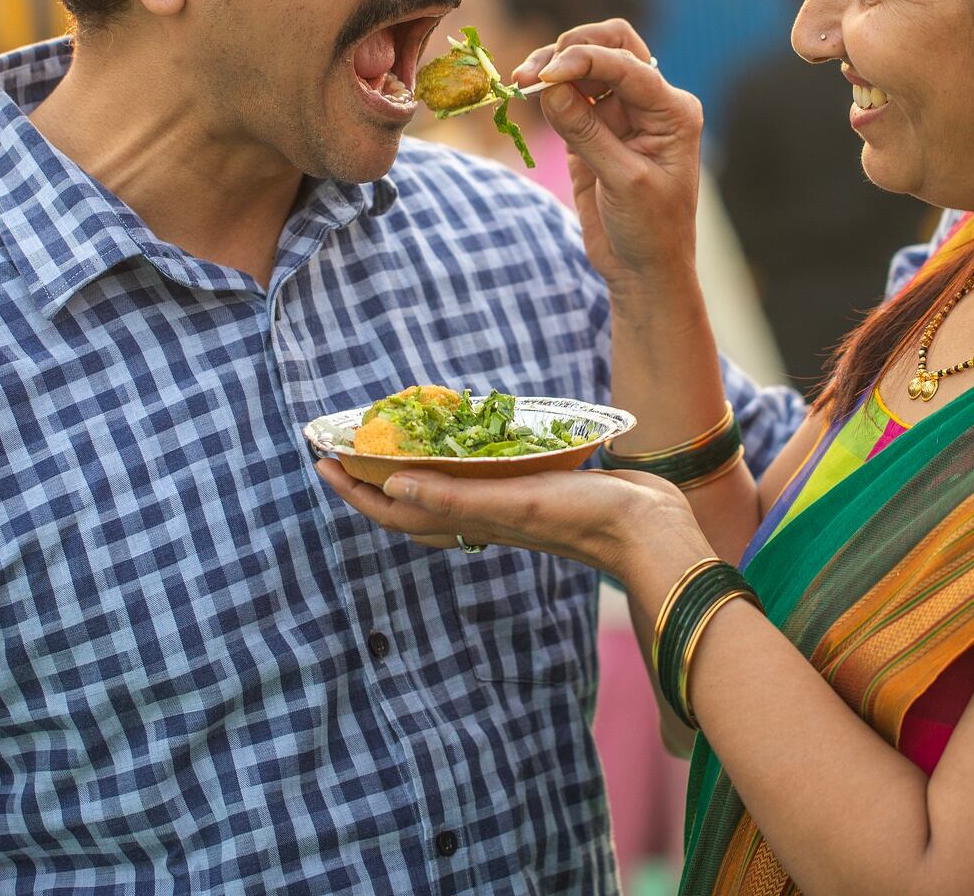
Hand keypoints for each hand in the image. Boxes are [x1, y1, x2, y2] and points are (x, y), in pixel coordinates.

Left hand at [312, 457, 706, 581]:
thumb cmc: (583, 518)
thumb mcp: (514, 504)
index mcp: (472, 523)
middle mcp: (483, 519)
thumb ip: (456, 498)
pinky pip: (477, 479)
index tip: (322, 460)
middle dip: (370, 480)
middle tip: (343, 447)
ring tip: (390, 443)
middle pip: (409, 503)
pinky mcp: (534, 491)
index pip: (394, 509)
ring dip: (409, 471)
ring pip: (441, 493)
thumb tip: (392, 485)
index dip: (355, 490)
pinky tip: (463, 444)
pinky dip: (456, 464)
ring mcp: (508, 507)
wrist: (651, 530)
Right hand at [511, 20, 704, 297]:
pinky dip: (547, 91)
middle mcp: (650, 103)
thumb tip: (550, 88)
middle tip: (533, 73)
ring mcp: (621, 113)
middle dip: (571, 50)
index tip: (546, 76)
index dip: (585, 60)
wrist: (644, 269)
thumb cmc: (650, 230)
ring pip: (586, 66)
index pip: (628, 66)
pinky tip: (526, 96)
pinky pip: (569, 95)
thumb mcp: (624, 182)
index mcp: (673, 111)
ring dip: (553, 66)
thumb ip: (587, 134)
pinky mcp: (594, 129)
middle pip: (611, 47)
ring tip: (521, 83)